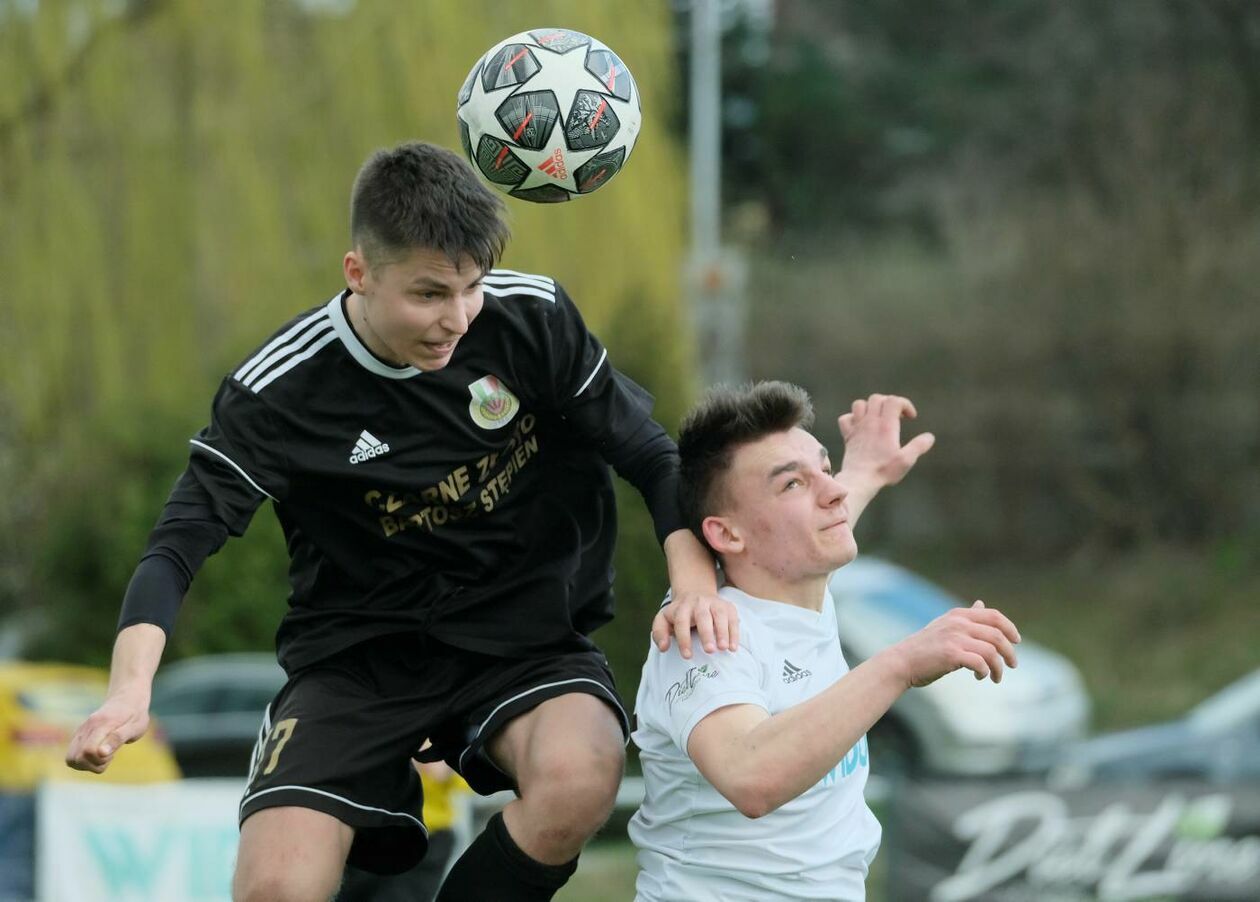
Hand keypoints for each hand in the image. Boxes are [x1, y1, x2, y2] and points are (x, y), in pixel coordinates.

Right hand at [65, 688, 150, 774]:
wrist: (127, 699)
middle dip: (93, 765)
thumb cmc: (135, 715)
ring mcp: (80, 732)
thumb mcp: (136, 727)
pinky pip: (73, 755)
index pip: (88, 751)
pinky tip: (99, 753)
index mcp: (101, 725)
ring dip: (87, 764)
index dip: (100, 760)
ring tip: (104, 755)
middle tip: (109, 756)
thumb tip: (101, 753)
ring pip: (70, 759)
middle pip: (75, 759)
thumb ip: (118, 738)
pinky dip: (84, 760)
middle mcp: (86, 728)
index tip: (112, 754)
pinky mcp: (78, 736)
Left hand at [651, 591, 739, 658]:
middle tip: (709, 651)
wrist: (694, 593)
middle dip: (706, 633)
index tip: (687, 656)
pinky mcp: (727, 606)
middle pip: (702, 616)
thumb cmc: (678, 614)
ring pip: (719, 615)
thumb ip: (660, 633)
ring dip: (722, 632)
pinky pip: (732, 618)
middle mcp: (698, 603)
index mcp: (681, 608)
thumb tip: (664, 648)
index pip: (681, 622)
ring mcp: (714, 603)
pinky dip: (734, 632)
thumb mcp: (663, 620)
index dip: (684, 639)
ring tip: (723, 648)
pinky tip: (733, 647)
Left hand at [838, 393, 934, 489]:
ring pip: (859, 404)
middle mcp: (870, 422)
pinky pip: (845, 419)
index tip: (911, 417)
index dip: (905, 404)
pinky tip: (860, 427)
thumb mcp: (907, 460)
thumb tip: (930, 437)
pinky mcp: (848, 436)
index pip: (894, 400)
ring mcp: (857, 428)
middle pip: (877, 398)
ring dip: (869, 407)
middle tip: (896, 417)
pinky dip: (852, 419)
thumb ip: (919, 446)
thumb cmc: (883, 470)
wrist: (859, 480)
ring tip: (878, 418)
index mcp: (886, 425)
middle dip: (889, 403)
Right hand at [889, 600, 1020, 687]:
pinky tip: (980, 677)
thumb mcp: (946, 625)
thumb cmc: (924, 647)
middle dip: (1009, 652)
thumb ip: (966, 618)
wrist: (901, 662)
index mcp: (958, 614)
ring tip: (996, 677)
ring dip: (998, 667)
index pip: (994, 616)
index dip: (1010, 628)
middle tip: (1013, 665)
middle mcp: (958, 623)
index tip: (1016, 641)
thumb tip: (981, 604)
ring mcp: (954, 638)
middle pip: (997, 635)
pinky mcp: (951, 654)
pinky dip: (985, 672)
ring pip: (991, 651)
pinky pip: (980, 662)